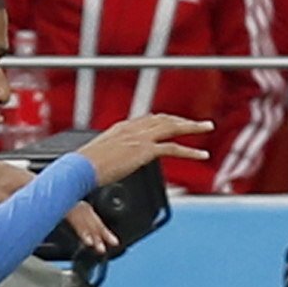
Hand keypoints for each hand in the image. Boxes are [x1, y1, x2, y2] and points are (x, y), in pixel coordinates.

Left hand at [0, 156, 118, 254]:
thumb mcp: (0, 201)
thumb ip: (13, 214)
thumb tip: (26, 228)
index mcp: (44, 189)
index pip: (71, 210)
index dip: (83, 227)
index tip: (91, 241)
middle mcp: (53, 190)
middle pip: (82, 209)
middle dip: (97, 228)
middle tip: (107, 245)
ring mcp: (53, 193)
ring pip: (81, 209)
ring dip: (95, 225)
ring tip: (107, 241)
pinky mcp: (50, 197)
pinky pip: (73, 209)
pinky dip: (84, 221)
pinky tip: (91, 230)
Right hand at [77, 114, 211, 187]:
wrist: (80, 168)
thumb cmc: (83, 167)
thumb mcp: (97, 157)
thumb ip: (109, 156)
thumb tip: (109, 164)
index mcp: (121, 127)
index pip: (148, 119)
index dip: (164, 120)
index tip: (174, 122)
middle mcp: (132, 128)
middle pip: (163, 118)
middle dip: (183, 120)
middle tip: (199, 123)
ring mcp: (139, 138)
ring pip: (172, 127)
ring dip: (192, 127)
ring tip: (207, 128)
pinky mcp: (144, 150)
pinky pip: (173, 148)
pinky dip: (190, 151)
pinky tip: (201, 155)